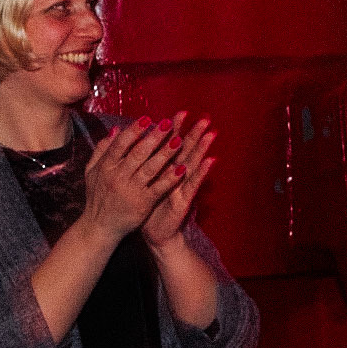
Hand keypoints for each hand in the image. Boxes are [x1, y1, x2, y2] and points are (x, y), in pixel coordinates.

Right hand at [79, 115, 188, 244]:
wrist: (99, 227)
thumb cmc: (97, 197)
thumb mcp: (91, 172)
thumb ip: (102, 150)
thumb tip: (116, 129)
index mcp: (105, 167)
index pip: (120, 145)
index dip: (134, 130)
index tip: (147, 118)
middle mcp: (118, 177)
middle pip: (138, 153)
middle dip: (154, 137)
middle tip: (168, 123)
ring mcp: (131, 190)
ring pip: (150, 169)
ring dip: (166, 154)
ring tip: (179, 141)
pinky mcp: (142, 203)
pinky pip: (159, 188)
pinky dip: (170, 178)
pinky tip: (182, 169)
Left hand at [140, 112, 214, 250]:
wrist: (154, 234)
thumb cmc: (147, 208)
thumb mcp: (142, 184)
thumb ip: (141, 165)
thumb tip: (135, 144)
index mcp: (162, 170)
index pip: (169, 146)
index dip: (174, 131)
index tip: (179, 113)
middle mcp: (175, 176)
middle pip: (184, 152)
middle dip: (193, 135)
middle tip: (204, 118)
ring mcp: (181, 187)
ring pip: (192, 164)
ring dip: (202, 149)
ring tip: (211, 134)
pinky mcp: (184, 201)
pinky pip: (192, 185)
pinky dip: (201, 172)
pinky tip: (210, 161)